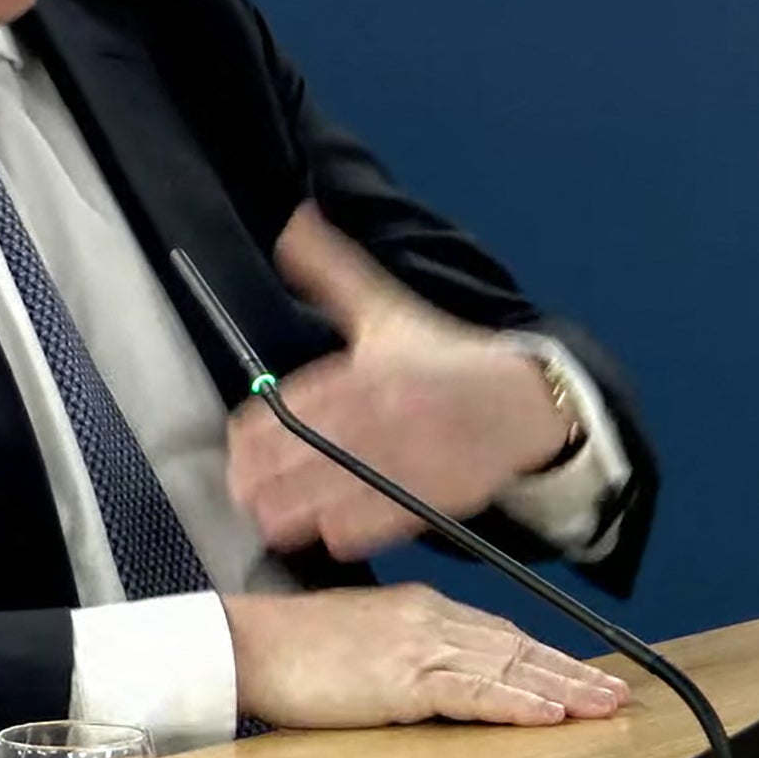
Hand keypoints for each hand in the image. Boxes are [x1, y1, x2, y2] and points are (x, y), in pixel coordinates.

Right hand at [224, 584, 630, 727]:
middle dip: (571, 671)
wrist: (249, 643)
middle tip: (618, 692)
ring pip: (509, 666)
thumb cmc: (292, 648)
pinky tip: (547, 713)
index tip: (582, 674)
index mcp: (421, 610)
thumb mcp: (361, 644)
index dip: (546, 656)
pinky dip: (516, 702)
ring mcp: (421, 647)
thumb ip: (403, 654)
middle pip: (517, 646)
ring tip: (602, 705)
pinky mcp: (405, 679)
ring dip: (561, 688)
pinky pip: (474, 692)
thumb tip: (431, 678)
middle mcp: (431, 620)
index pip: (499, 634)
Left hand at [228, 203, 578, 559]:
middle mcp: (383, 413)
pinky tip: (325, 534)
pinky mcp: (433, 496)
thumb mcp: (386, 309)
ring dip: (294, 511)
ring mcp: (408, 457)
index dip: (255, 435)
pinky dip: (348, 531)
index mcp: (366, 367)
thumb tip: (293, 223)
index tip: (238, 449)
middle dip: (264, 479)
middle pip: (306, 453)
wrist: (520, 400)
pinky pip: (379, 522)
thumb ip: (332, 273)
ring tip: (270, 520)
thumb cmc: (444, 356)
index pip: (292, 405)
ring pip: (334, 492)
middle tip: (243, 494)